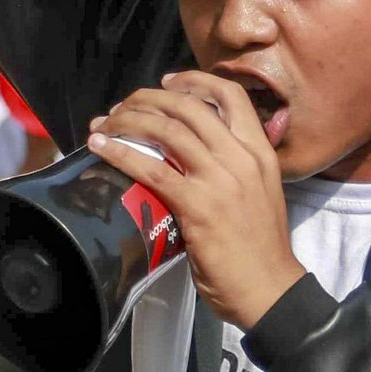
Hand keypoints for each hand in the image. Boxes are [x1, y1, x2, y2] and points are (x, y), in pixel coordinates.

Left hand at [85, 71, 304, 330]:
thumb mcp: (260, 192)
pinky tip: (100, 147)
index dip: (194, 81)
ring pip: (167, 130)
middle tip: (123, 106)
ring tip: (104, 124)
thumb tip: (196, 153)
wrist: (270, 290)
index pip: (231, 95)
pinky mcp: (197, 206)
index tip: (167, 82)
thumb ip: (235, 167)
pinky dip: (120, 152)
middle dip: (148, 99)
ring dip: (128, 121)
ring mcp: (219, 180)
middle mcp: (241, 158)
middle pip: (189, 107)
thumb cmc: (260, 248)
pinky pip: (152, 169)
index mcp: (260, 152)